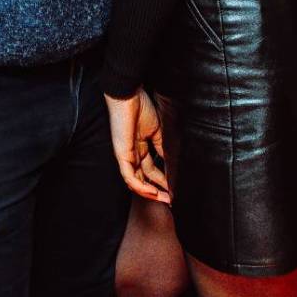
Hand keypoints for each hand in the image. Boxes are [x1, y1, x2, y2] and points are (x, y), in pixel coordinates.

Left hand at [105, 89, 169, 203]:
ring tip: (164, 199)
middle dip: (158, 191)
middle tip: (171, 200)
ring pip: (135, 181)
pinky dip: (140, 186)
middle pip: (144, 179)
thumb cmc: (140, 107)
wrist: (129, 95)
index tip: (174, 189)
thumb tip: (171, 162)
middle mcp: (132, 154)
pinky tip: (152, 192)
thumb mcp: (157, 130)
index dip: (162, 180)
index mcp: (139, 148)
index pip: (151, 170)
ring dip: (150, 193)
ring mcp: (125, 155)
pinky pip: (129, 176)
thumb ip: (162, 147)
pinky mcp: (121, 154)